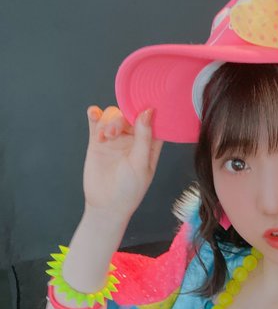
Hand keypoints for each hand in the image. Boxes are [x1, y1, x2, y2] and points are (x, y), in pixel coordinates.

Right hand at [83, 105, 163, 220]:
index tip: (142, 103)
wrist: (106, 205)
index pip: (152, 120)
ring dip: (108, 121)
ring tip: (104, 137)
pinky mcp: (98, 141)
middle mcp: (133, 139)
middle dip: (121, 119)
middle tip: (113, 133)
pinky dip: (95, 115)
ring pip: (113, 116)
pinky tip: (93, 114)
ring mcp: (115, 139)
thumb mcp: (140, 164)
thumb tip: (147, 112)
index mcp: (149, 144)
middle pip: (129, 115)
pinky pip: (96, 122)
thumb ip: (144, 138)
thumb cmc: (129, 190)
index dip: (148, 109)